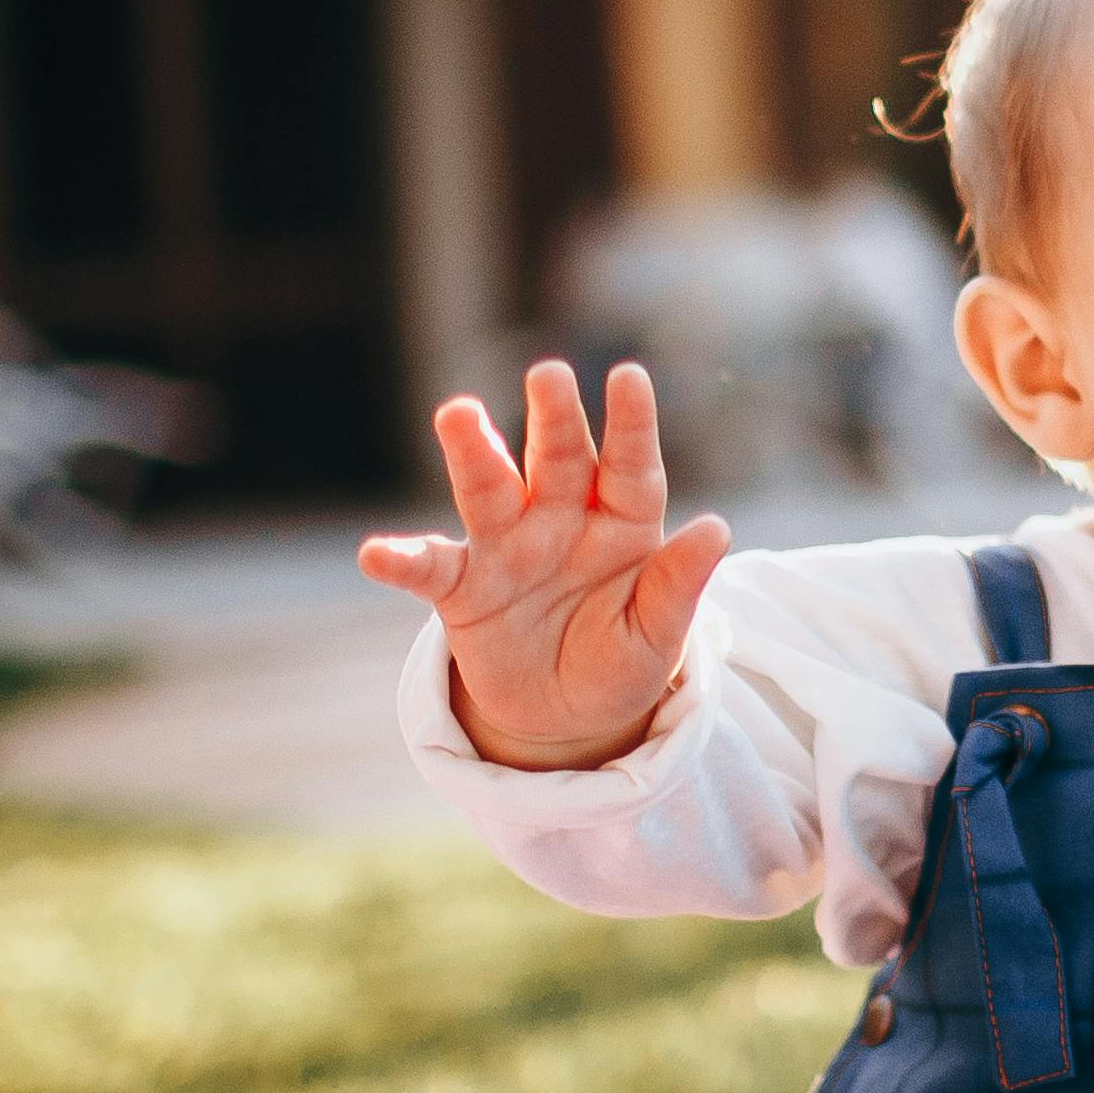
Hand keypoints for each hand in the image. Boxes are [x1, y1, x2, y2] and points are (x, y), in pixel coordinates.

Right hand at [360, 360, 731, 772]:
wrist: (563, 718)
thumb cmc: (619, 663)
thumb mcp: (657, 636)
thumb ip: (677, 585)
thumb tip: (717, 529)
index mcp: (622, 526)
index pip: (631, 469)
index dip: (631, 425)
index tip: (629, 377)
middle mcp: (561, 521)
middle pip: (558, 459)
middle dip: (553, 418)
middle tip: (549, 374)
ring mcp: (508, 549)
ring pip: (489, 490)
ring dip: (473, 453)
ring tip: (457, 414)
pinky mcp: (462, 590)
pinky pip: (429, 570)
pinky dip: (403, 561)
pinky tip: (377, 555)